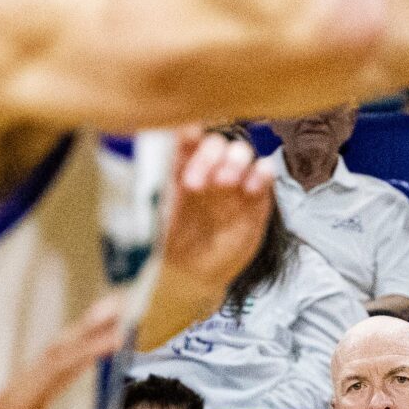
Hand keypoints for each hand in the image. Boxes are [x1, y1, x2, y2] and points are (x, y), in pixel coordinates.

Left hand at [0, 301, 119, 408]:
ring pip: (49, 357)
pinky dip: (68, 354)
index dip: (89, 351)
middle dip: (86, 327)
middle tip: (117, 306)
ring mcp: (12, 399)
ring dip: (78, 335)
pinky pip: (45, 371)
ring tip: (106, 318)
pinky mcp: (14, 407)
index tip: (117, 338)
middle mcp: (13, 396)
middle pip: (54, 352)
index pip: (59, 370)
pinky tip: (80, 349)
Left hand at [159, 128, 275, 297]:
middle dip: (208, 156)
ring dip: (235, 161)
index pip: (186, 137)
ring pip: (241, 152)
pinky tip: (251, 188)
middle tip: (196, 183)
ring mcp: (234, 180)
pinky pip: (265, 173)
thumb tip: (144, 159)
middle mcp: (208, 167)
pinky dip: (262, 173)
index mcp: (180, 165)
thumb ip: (154, 186)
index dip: (187, 135)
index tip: (183, 140)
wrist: (194, 274)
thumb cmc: (170, 242)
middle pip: (215, 144)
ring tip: (226, 183)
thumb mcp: (155, 213)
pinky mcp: (256, 196)